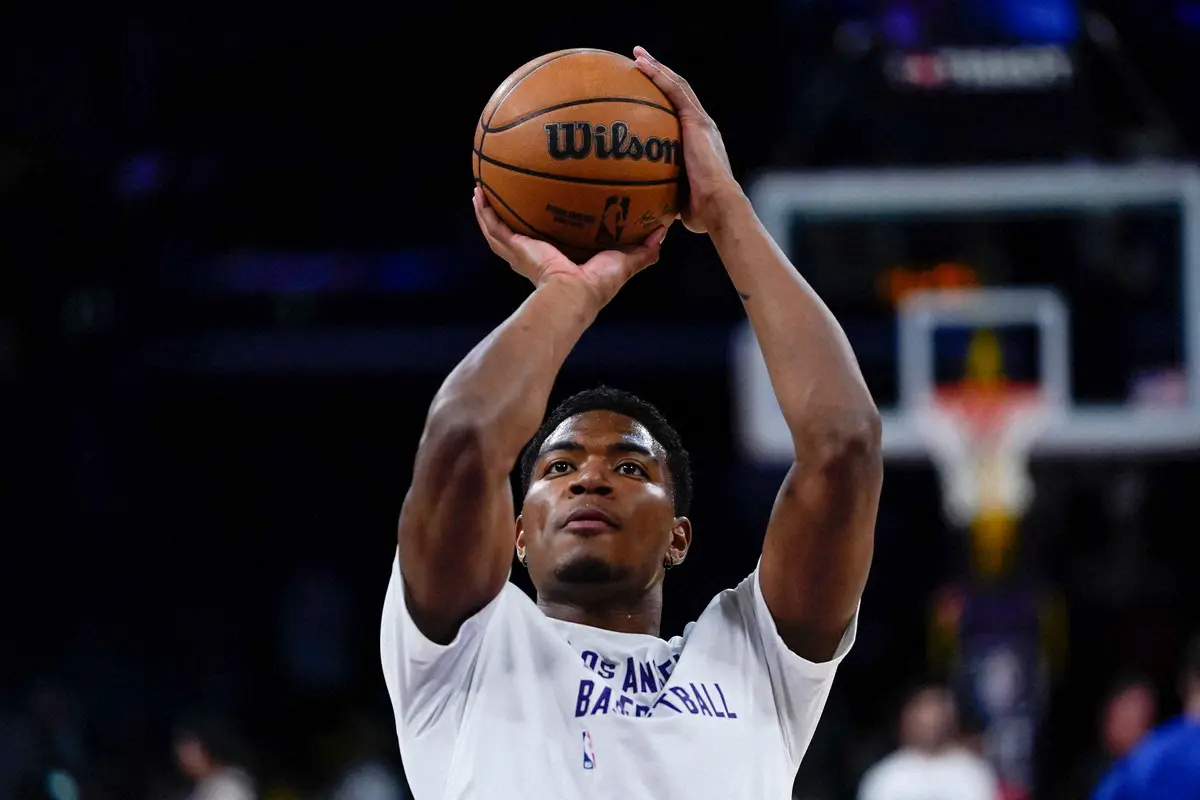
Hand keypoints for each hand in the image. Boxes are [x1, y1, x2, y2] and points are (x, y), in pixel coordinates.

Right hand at [472, 188, 666, 308]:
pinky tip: (477, 193)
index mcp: (557, 261)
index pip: (548, 242)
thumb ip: (643, 248)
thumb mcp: (624, 261)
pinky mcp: (513, 249)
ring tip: (480, 191)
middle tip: (505, 196)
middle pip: (517, 234)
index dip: (544, 228)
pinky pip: (494, 227)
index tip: (543, 210)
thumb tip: (663, 230)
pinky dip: (484, 212)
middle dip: (510, 217)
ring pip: (498, 230)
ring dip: (488, 212)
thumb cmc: (597, 285)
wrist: (572, 294)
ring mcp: (520, 253)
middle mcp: (534, 256)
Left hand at [633, 46, 745, 234]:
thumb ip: (662, 194)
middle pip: (678, 94)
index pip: (679, 114)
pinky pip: (675, 91)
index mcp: (698, 143)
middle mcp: (702, 127)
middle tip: (638, 63)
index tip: (644, 91)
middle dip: (659, 76)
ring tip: (637, 55)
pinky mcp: (697, 121)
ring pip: (676, 86)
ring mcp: (701, 122)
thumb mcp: (675, 199)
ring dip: (656, 68)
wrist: (718, 207)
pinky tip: (641, 64)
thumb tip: (642, 206)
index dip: (662, 99)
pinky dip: (658, 75)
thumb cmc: (699, 213)